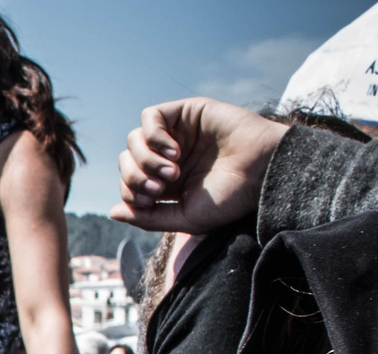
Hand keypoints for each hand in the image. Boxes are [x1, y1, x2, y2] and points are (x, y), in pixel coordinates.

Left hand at [110, 98, 287, 232]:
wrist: (263, 172)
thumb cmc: (230, 198)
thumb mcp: (185, 218)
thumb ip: (148, 218)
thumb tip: (113, 212)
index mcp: (166, 183)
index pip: (127, 183)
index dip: (131, 192)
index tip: (154, 200)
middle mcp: (167, 157)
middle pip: (126, 161)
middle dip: (135, 177)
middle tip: (162, 186)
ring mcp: (176, 133)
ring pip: (134, 139)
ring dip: (145, 158)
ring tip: (171, 169)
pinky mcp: (187, 112)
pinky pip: (150, 116)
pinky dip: (153, 134)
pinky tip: (173, 149)